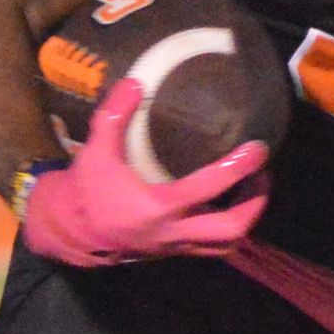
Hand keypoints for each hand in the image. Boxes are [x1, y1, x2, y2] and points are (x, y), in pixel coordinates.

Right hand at [16, 75, 267, 265]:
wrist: (71, 230)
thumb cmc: (87, 190)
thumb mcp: (96, 151)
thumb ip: (114, 116)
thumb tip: (135, 82)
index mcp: (157, 208)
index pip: (207, 190)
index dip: (236, 169)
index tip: (257, 149)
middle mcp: (172, 233)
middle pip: (230, 229)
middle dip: (254, 202)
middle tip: (262, 173)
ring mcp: (175, 247)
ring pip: (226, 244)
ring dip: (246, 218)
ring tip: (254, 189)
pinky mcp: (174, 252)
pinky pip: (212, 247)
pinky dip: (228, 228)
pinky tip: (231, 204)